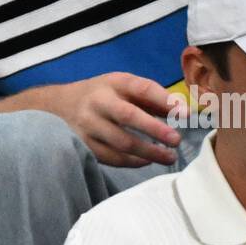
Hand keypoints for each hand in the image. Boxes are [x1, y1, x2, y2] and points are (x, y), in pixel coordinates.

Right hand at [51, 72, 184, 166]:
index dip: (164, 100)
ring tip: (169, 157)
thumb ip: (152, 98)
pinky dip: (133, 161)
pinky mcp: (85, 144)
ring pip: (121, 142)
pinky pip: (112, 157)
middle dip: (155, 129)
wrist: (60, 105)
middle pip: (128, 116)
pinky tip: (146, 161)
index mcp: (114, 82)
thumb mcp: (124, 86)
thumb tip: (183, 112)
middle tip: (176, 140)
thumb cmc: (104, 95)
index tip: (185, 113)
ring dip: (148, 152)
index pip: (141, 88)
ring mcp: (89, 125)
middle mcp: (99, 101)